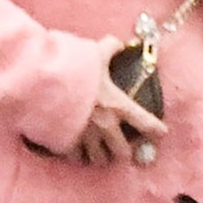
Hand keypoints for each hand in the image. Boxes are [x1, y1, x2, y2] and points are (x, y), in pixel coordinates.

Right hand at [70, 37, 168, 166]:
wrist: (42, 82)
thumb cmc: (73, 68)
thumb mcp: (94, 54)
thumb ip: (109, 48)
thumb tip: (119, 42)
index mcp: (118, 106)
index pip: (146, 123)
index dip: (157, 131)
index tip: (160, 134)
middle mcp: (106, 126)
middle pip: (122, 153)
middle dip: (122, 151)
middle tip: (119, 146)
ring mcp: (86, 137)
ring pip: (100, 160)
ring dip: (101, 156)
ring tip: (98, 151)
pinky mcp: (67, 144)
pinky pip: (77, 158)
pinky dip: (78, 155)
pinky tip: (77, 150)